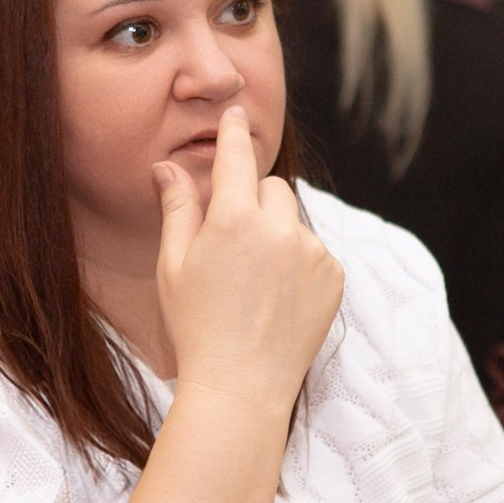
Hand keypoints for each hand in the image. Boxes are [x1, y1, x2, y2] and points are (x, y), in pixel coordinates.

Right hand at [153, 106, 343, 420]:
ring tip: (255, 282)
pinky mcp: (334, 276)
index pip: (237, 156)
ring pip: (295, 220)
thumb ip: (179, 209)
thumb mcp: (174, 266)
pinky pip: (315, 251)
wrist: (241, 387)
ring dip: (278, 233)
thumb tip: (169, 167)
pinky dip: (299, 263)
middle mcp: (279, 228)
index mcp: (233, 219)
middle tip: (233, 243)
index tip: (236, 116)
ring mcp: (313, 252)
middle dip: (253, 201)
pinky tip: (276, 299)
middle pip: (270, 187)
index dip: (234, 133)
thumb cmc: (196, 327)